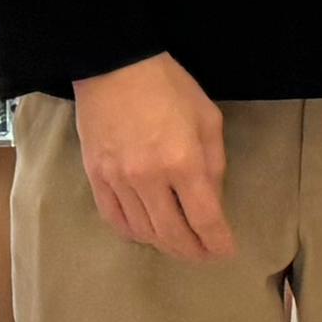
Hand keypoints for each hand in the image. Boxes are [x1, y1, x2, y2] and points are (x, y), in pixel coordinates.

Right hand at [72, 54, 235, 260]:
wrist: (115, 66)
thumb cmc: (169, 87)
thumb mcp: (207, 119)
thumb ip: (213, 163)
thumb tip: (213, 201)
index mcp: (183, 162)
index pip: (205, 219)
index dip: (218, 242)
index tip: (226, 251)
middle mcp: (149, 178)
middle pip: (173, 233)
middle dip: (193, 251)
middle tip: (205, 255)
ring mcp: (118, 180)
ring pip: (143, 231)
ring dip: (165, 245)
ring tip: (180, 246)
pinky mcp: (95, 176)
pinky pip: (114, 218)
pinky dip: (133, 233)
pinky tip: (146, 234)